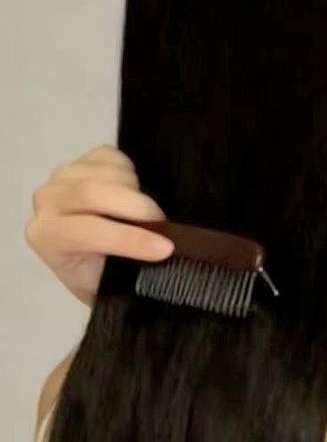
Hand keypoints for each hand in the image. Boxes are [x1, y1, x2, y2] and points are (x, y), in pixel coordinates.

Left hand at [25, 145, 172, 306]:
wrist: (96, 264)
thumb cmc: (105, 279)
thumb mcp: (112, 284)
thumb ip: (127, 268)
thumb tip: (162, 253)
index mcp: (47, 237)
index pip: (88, 231)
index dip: (129, 239)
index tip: (166, 248)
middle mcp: (46, 201)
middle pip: (93, 192)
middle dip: (138, 207)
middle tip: (164, 224)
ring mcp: (61, 176)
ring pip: (107, 173)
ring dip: (137, 193)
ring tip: (146, 215)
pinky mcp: (80, 160)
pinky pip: (113, 157)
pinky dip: (132, 175)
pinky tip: (132, 194)